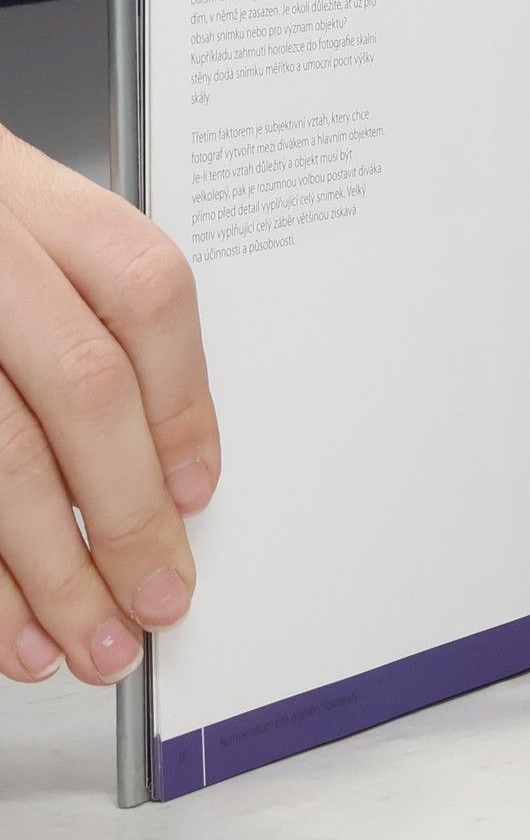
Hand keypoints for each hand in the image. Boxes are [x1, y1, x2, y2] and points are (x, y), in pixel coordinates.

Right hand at [0, 125, 216, 683]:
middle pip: (82, 386)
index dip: (183, 400)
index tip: (199, 493)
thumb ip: (86, 317)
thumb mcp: (22, 231)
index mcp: (31, 198)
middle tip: (159, 597)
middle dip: (128, 511)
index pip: (145, 290)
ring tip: (90, 641)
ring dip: (50, 570)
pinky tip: (9, 626)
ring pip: (0, 455)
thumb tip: (170, 462)